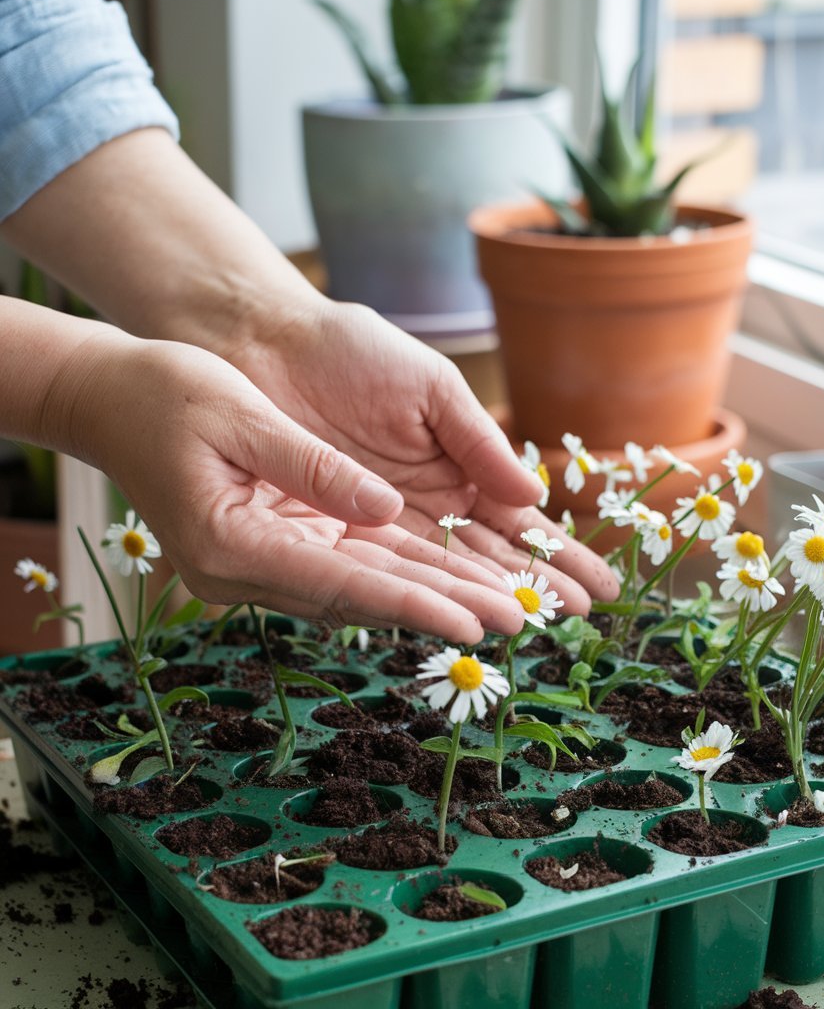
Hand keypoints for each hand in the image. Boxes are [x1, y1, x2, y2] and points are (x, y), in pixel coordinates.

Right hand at [66, 332, 532, 643]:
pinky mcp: (268, 548)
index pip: (345, 583)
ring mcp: (256, 565)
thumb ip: (313, 467)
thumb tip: (384, 509)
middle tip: (516, 626)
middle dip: (440, 611)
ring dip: (429, 600)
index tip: (475, 624)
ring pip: (361, 589)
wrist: (108, 400)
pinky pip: (344, 569)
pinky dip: (397, 578)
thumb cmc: (165, 394)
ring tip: (498, 612)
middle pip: (363, 597)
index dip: (415, 605)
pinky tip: (445, 585)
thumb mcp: (241, 415)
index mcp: (233, 542)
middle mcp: (245, 570)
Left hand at [224, 298, 618, 612]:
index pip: (519, 520)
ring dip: (485, 596)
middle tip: (579, 617)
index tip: (599, 583)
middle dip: (536, 584)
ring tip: (530, 624)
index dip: (558, 551)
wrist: (270, 345)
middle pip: (489, 555)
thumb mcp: (431, 389)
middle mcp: (429, 506)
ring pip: (444, 570)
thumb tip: (534, 492)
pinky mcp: (337, 535)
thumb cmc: (354, 352)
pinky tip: (456, 617)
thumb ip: (477, 441)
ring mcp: (385, 525)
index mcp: (460, 466)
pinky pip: (386, 570)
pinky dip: (421, 593)